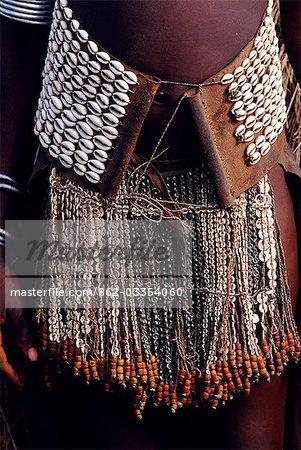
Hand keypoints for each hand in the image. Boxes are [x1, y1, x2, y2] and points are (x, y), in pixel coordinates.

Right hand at [0, 250, 37, 388]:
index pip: (2, 362)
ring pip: (0, 347)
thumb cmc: (5, 283)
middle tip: (27, 380)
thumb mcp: (17, 310)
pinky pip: (1, 337)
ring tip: (26, 366)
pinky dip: (9, 344)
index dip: (14, 375)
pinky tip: (19, 346)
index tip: (25, 386)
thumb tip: (31, 358)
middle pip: (0, 356)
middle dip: (13, 369)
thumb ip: (22, 335)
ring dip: (11, 357)